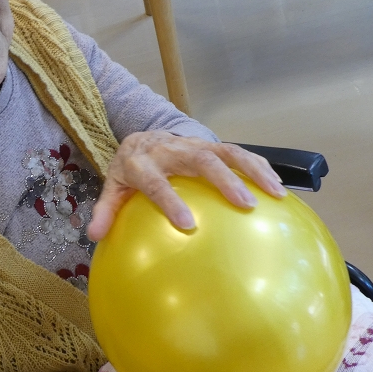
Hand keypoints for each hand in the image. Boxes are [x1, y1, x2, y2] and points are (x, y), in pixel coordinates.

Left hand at [87, 132, 285, 240]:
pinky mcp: (212, 144)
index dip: (170, 201)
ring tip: (274, 194)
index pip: (156, 181)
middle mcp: (171, 149)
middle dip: (223, 181)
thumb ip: (105, 210)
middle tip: (244, 205)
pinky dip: (259, 168)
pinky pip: (238, 153)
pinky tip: (278, 190)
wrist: (143, 134)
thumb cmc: (130, 168)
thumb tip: (94, 237)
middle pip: (200, 160)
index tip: (187, 224)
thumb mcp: (112, 186)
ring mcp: (194, 144)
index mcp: (142, 162)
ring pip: (226, 152)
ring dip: (252, 171)